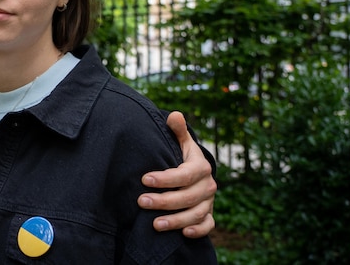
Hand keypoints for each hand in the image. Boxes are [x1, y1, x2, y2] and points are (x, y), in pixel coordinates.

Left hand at [138, 111, 216, 237]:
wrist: (195, 172)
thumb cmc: (181, 156)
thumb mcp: (180, 142)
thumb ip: (177, 131)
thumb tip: (175, 115)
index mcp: (200, 166)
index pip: (184, 175)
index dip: (165, 178)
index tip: (144, 179)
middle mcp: (208, 185)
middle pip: (188, 197)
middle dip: (164, 201)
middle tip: (141, 201)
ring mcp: (209, 202)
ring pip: (196, 214)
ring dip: (176, 220)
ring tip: (154, 224)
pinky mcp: (208, 215)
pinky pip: (207, 226)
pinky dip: (197, 230)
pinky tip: (183, 234)